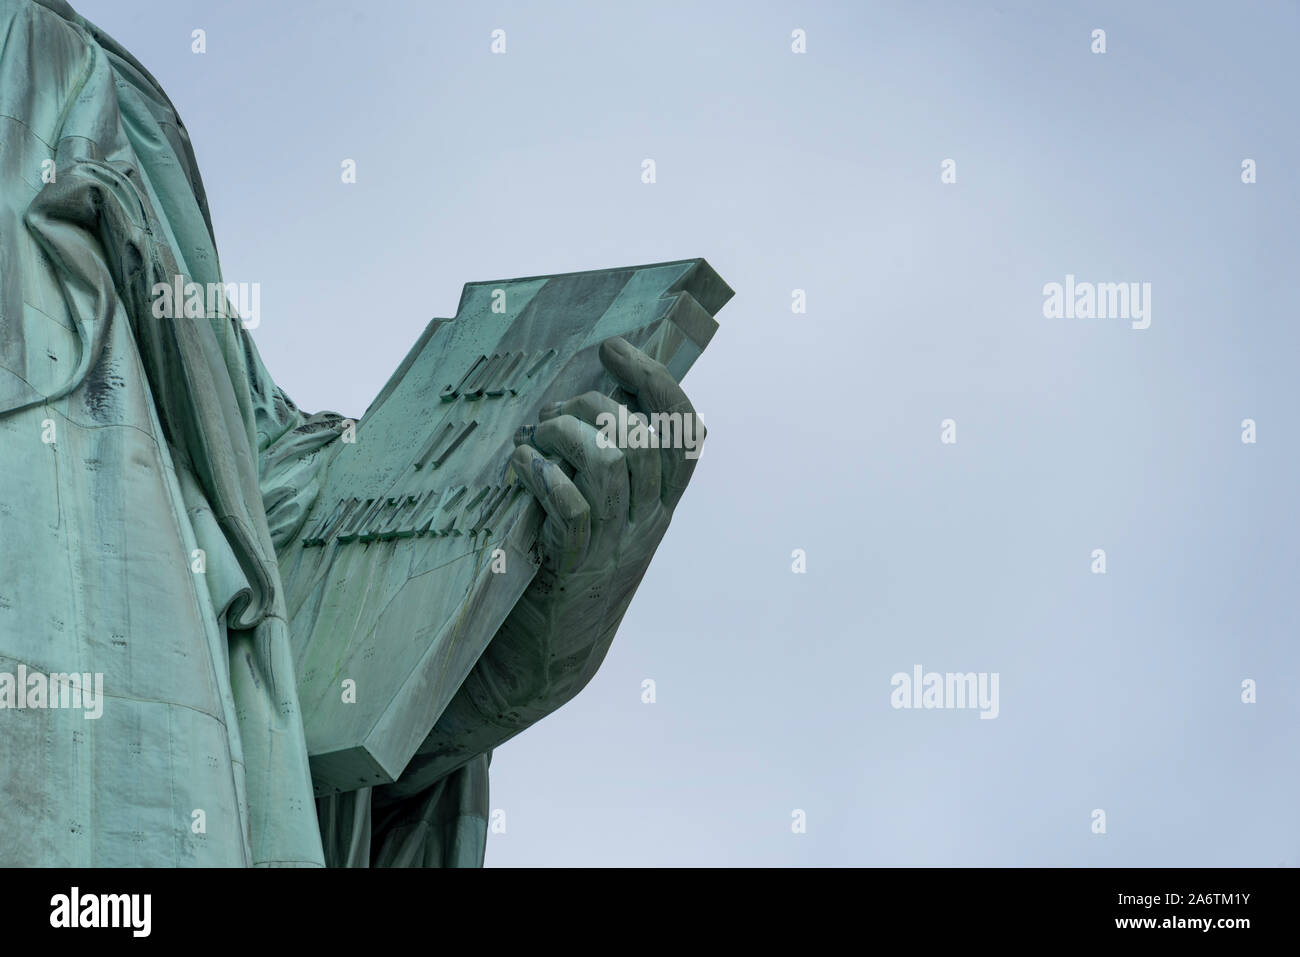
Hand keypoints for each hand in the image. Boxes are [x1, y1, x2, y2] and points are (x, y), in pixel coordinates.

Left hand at [397, 336, 706, 775]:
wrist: (549, 657)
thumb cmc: (566, 572)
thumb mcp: (601, 518)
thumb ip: (604, 468)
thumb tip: (582, 401)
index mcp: (660, 504)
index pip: (684, 430)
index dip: (656, 379)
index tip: (615, 349)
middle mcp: (648, 521)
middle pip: (645, 436)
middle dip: (595, 404)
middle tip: (555, 412)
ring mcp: (615, 544)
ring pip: (611, 462)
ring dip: (564, 433)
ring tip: (535, 436)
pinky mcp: (576, 565)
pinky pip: (573, 506)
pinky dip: (543, 474)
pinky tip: (521, 468)